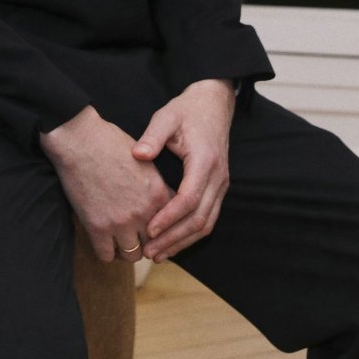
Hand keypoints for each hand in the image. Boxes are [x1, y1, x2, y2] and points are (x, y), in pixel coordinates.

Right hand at [41, 107, 172, 262]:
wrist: (80, 139)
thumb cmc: (109, 142)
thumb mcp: (143, 160)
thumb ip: (155, 185)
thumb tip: (160, 200)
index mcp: (158, 194)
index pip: (172, 226)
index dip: (163, 229)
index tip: (153, 229)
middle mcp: (144, 212)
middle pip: (155, 244)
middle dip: (147, 242)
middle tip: (136, 236)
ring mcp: (121, 222)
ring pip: (133, 255)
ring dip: (127, 249)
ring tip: (119, 240)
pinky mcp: (97, 227)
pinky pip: (107, 256)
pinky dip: (106, 251)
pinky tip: (102, 240)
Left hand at [132, 79, 234, 262]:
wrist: (212, 104)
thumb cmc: (187, 110)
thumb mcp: (166, 117)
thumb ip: (152, 136)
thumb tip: (137, 155)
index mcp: (204, 161)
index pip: (189, 198)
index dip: (169, 217)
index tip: (149, 229)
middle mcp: (217, 177)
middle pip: (199, 218)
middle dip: (173, 238)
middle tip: (148, 252)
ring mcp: (221, 185)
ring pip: (206, 223)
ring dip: (182, 241)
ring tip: (157, 254)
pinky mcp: (218, 188)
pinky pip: (208, 218)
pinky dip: (191, 234)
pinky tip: (171, 242)